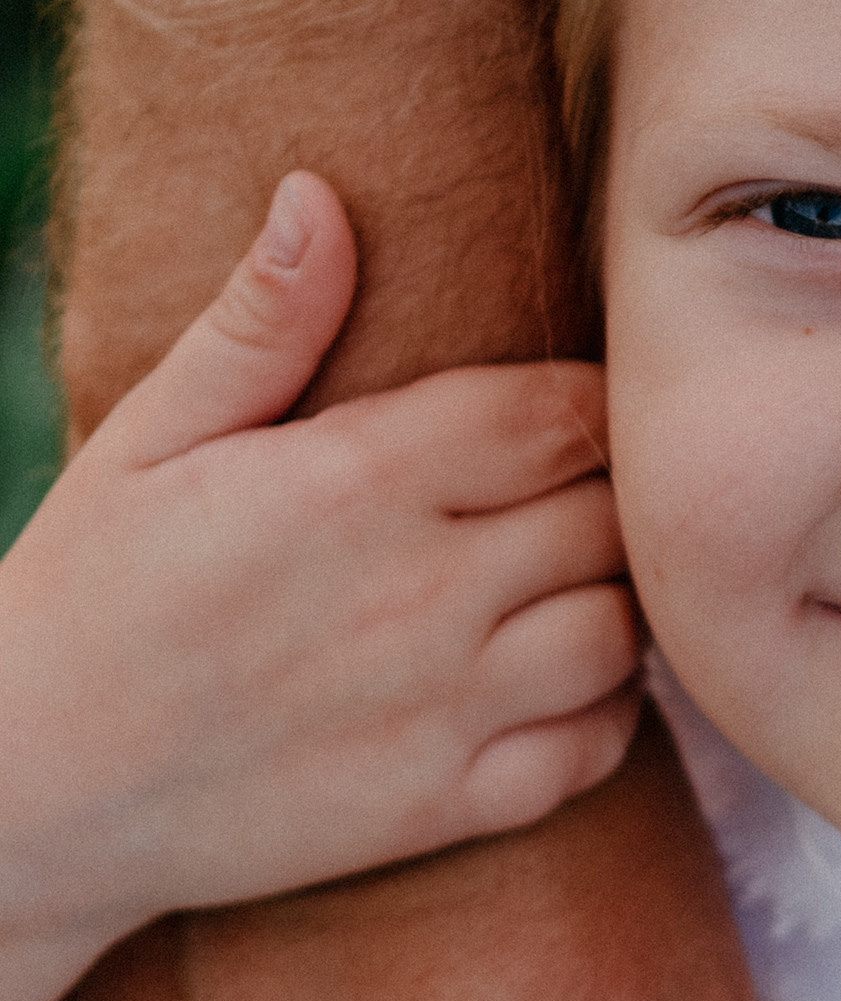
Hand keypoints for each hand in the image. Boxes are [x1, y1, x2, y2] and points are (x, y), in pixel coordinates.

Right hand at [0, 173, 639, 980]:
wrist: (35, 791)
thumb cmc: (88, 597)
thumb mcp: (147, 440)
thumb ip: (258, 326)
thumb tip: (319, 196)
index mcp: (354, 481)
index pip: (557, 412)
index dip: (588, 400)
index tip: (565, 408)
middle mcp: (419, 593)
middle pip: (609, 516)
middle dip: (608, 495)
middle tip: (571, 494)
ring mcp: (441, 707)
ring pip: (623, 631)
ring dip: (616, 599)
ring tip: (571, 581)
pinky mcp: (443, 804)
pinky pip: (595, 749)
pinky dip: (606, 712)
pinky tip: (558, 681)